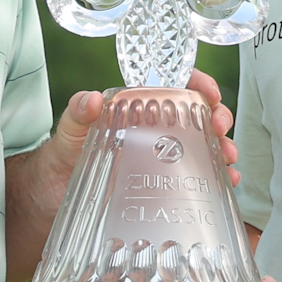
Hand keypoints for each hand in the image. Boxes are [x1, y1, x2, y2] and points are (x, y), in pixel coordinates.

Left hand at [45, 68, 238, 185]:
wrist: (53, 198)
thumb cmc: (62, 156)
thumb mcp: (69, 130)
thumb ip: (77, 112)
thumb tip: (91, 99)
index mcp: (138, 106)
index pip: (175, 84)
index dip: (198, 83)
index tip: (210, 93)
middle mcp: (155, 129)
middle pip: (198, 114)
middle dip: (217, 117)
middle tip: (219, 128)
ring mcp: (162, 158)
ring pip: (204, 145)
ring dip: (222, 148)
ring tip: (228, 158)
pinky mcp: (164, 184)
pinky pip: (197, 176)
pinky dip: (216, 177)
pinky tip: (227, 182)